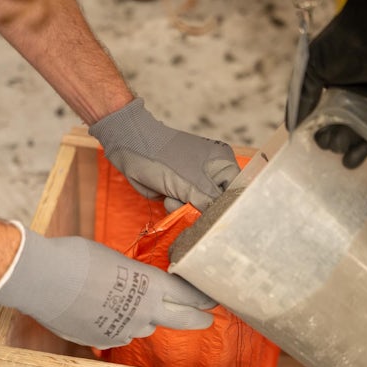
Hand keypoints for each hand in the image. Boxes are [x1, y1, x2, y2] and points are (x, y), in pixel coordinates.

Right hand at [0, 222, 215, 348]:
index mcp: (151, 285)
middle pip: (181, 319)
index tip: (212, 299)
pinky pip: (120, 335)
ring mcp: (125, 330)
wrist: (42, 279)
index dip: (202, 297)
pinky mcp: (104, 341)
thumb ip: (131, 276)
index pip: (187, 294)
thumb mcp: (114, 259)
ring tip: (129, 304)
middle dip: (197, 318)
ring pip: (145, 326)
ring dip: (145, 318)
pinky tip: (102, 313)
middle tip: (207, 318)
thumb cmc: (77, 258)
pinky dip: (118, 326)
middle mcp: (144, 312)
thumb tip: (131, 283)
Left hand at [89, 98, 239, 211]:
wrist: (129, 147)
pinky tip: (166, 196)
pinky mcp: (179, 189)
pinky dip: (175, 206)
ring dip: (186, 208)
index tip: (216, 217)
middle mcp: (212, 172)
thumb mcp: (190, 182)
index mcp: (223, 163)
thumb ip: (209, 202)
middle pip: (218, 203)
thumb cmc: (162, 157)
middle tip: (190, 205)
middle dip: (203, 208)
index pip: (236, 192)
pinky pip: (184, 207)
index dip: (228, 207)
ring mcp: (195, 182)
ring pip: (200, 209)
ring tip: (173, 196)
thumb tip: (219, 219)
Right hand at [294, 0, 366, 168]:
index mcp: (340, 95)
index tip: (322, 142)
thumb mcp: (313, 66)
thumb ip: (301, 96)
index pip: (332, 126)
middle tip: (342, 151)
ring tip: (360, 155)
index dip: (326, 138)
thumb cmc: (344, 39)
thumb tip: (291, 129)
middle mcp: (364, 100)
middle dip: (347, 148)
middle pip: (355, 135)